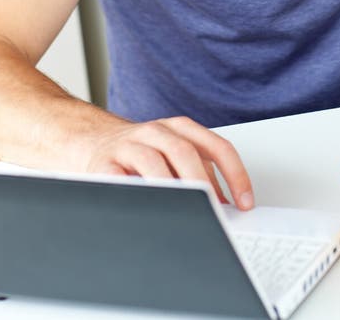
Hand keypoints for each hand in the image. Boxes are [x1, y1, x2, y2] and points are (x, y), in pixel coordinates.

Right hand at [84, 114, 253, 210]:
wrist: (93, 141)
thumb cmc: (142, 153)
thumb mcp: (176, 155)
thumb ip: (203, 172)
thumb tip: (230, 204)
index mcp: (179, 128)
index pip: (215, 146)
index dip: (234, 173)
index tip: (245, 201)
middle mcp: (155, 131)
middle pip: (184, 151)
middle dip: (202, 182)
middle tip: (214, 210)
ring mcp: (128, 144)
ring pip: (152, 161)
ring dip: (170, 188)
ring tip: (184, 212)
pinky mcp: (104, 163)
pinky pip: (119, 178)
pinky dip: (134, 193)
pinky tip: (146, 209)